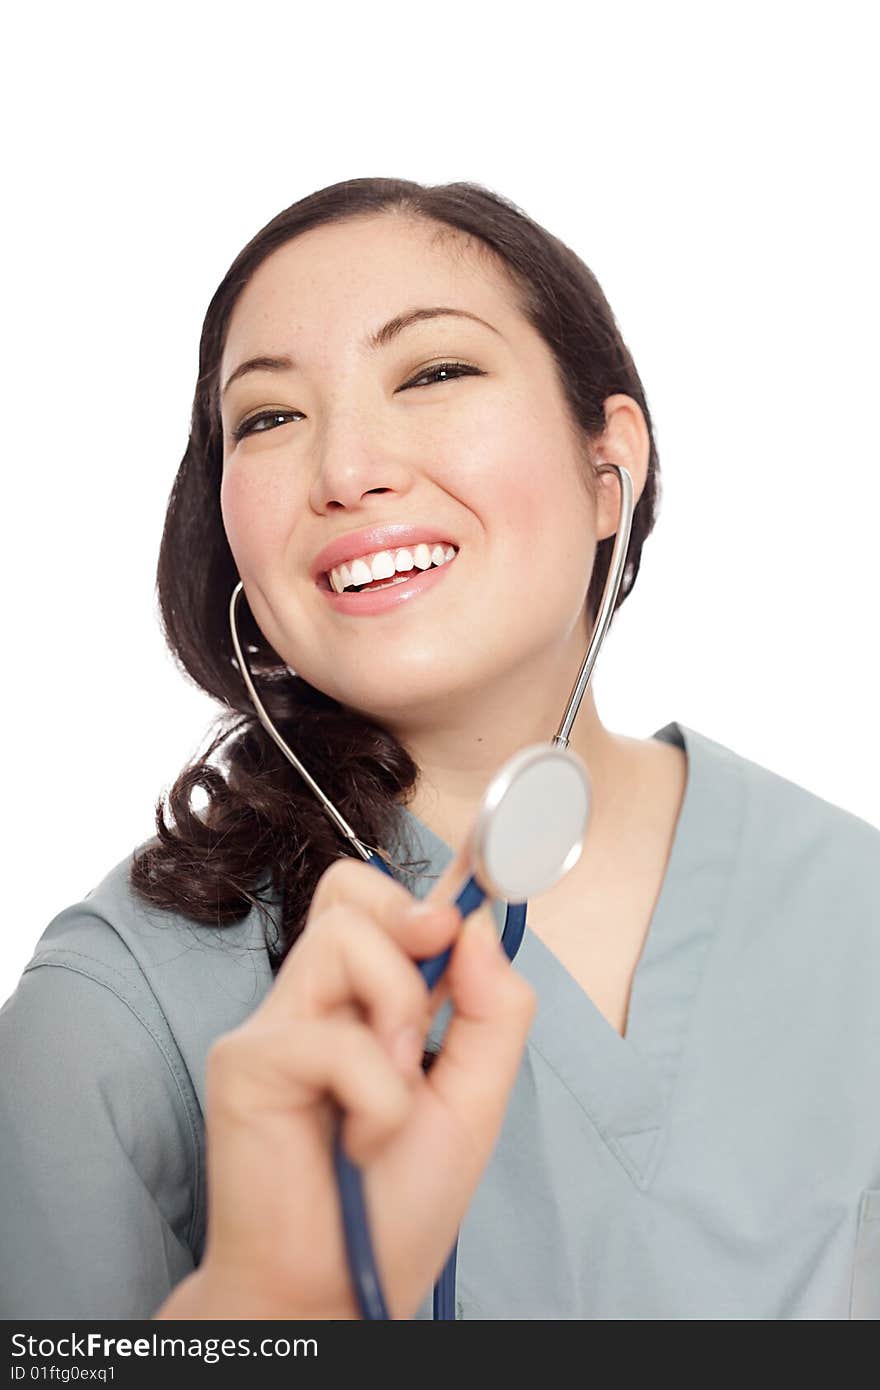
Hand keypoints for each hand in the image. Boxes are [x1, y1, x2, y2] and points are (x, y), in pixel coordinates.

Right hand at [154, 837, 534, 1320]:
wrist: (337, 1290)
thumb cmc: (397, 1202)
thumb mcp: (475, 1099)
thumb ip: (490, 1012)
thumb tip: (476, 923)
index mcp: (363, 1002)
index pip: (377, 905)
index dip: (429, 885)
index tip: (477, 884)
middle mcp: (314, 1001)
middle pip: (348, 893)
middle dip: (408, 923)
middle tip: (434, 979)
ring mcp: (275, 1026)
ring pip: (341, 938)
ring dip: (397, 1012)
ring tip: (396, 1090)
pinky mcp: (244, 1062)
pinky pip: (333, 1037)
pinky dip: (376, 1098)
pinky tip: (360, 1141)